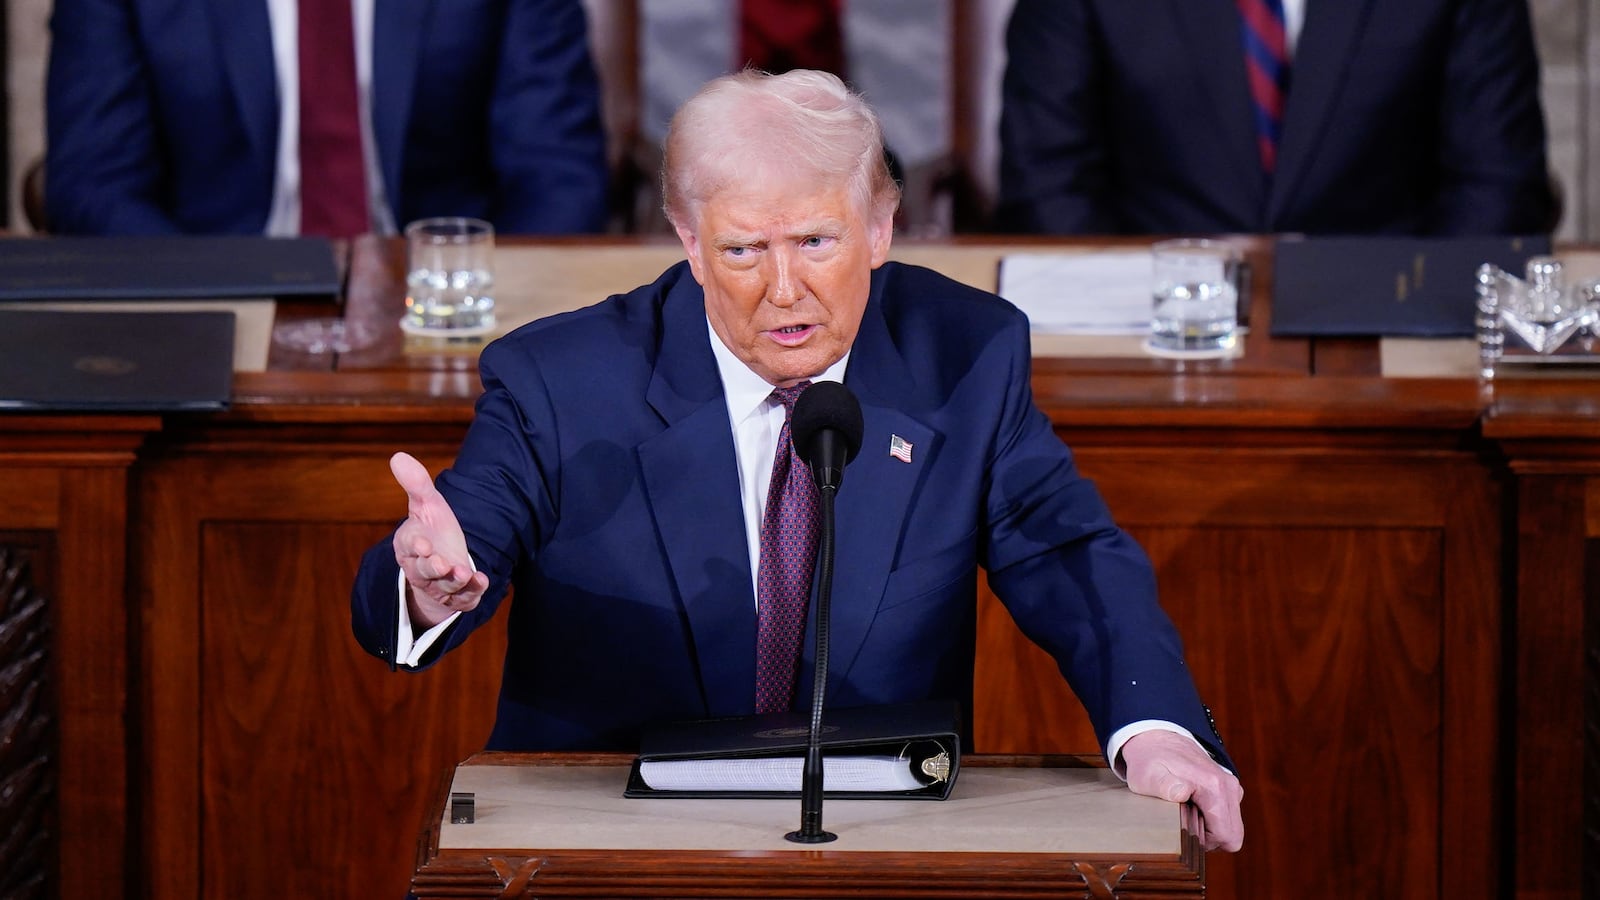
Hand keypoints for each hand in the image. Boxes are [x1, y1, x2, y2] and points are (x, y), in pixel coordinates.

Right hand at [389, 452, 488, 628]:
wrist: (445, 562)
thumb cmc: (433, 530)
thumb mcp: (428, 505)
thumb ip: (417, 484)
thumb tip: (398, 456)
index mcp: (410, 545)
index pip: (408, 546)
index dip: (415, 546)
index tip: (423, 544)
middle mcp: (421, 568)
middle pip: (424, 571)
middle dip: (433, 568)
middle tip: (441, 563)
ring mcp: (440, 585)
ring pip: (444, 587)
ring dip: (453, 581)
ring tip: (463, 573)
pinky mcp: (458, 597)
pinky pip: (464, 598)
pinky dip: (473, 591)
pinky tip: (482, 580)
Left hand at [1121, 729, 1243, 851]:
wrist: (1156, 738)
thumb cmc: (1149, 760)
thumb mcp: (1146, 776)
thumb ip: (1163, 786)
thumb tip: (1183, 792)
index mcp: (1214, 787)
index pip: (1226, 835)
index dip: (1205, 842)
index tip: (1184, 828)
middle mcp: (1228, 786)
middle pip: (1233, 834)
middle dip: (1210, 838)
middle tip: (1185, 822)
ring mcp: (1231, 786)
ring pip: (1231, 826)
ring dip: (1211, 827)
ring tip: (1186, 811)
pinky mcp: (1228, 787)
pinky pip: (1228, 816)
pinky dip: (1212, 818)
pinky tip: (1192, 805)